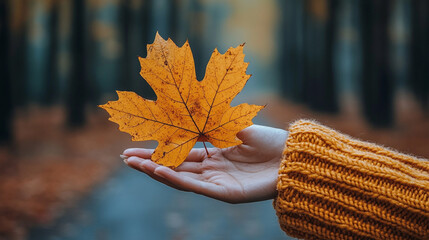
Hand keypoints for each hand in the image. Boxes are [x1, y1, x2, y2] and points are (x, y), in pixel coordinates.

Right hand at [122, 125, 287, 203]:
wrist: (294, 156)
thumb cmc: (270, 141)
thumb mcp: (237, 125)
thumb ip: (214, 122)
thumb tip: (189, 112)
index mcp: (214, 154)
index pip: (180, 153)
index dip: (158, 151)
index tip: (135, 146)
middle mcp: (213, 169)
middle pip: (175, 166)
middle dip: (150, 162)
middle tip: (125, 158)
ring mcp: (218, 182)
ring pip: (181, 178)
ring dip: (157, 171)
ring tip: (135, 164)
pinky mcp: (227, 193)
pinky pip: (197, 187)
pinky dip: (177, 179)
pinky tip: (159, 171)